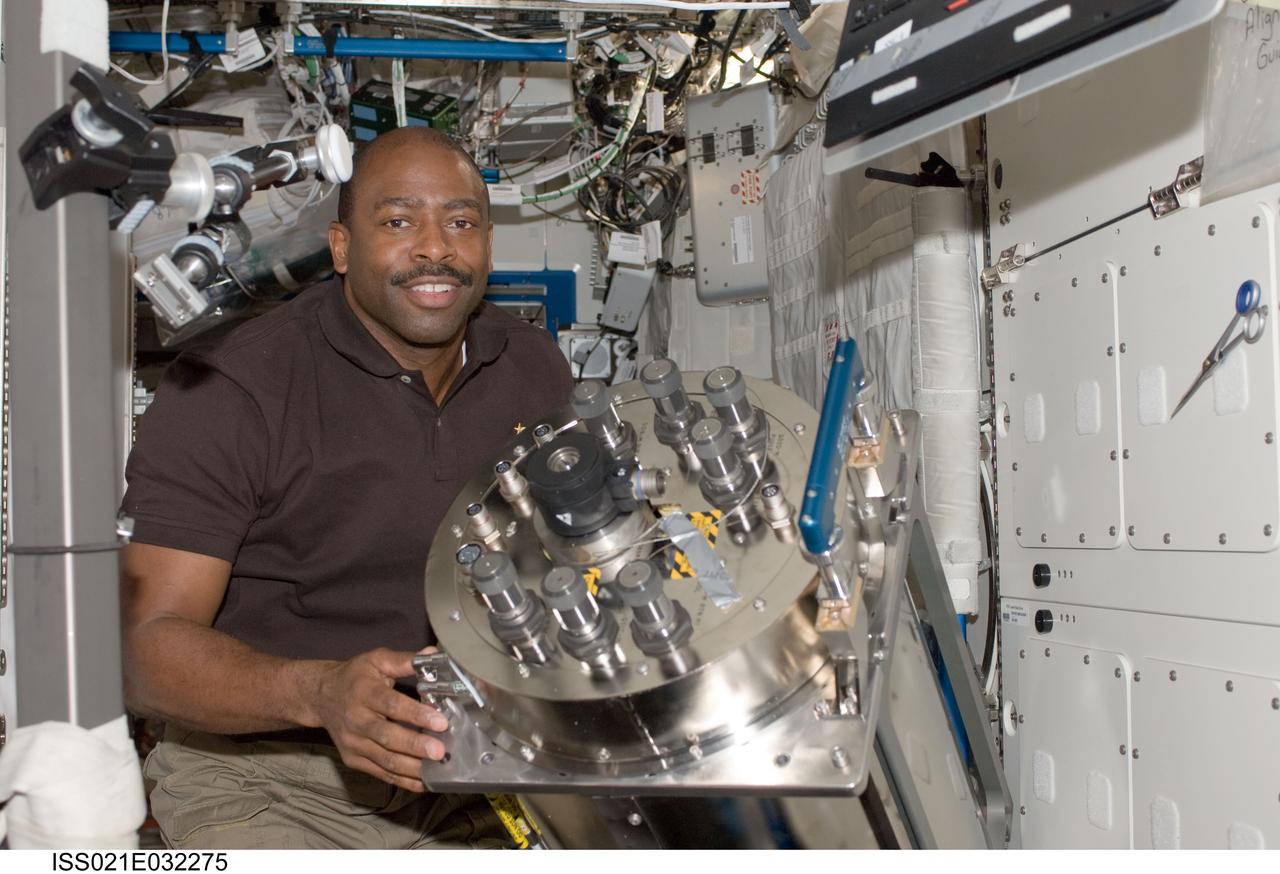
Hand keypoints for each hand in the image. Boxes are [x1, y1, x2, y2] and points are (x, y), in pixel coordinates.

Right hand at [307, 647, 447, 792]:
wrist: (321, 696)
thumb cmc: (355, 677)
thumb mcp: (377, 660)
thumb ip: (405, 660)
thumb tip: (433, 655)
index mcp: (364, 692)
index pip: (392, 705)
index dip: (416, 714)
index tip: (440, 721)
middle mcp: (355, 720)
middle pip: (388, 737)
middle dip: (416, 746)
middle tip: (440, 752)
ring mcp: (353, 743)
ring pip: (385, 760)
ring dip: (413, 767)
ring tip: (438, 769)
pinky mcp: (353, 759)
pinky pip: (381, 773)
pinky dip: (403, 780)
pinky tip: (424, 781)